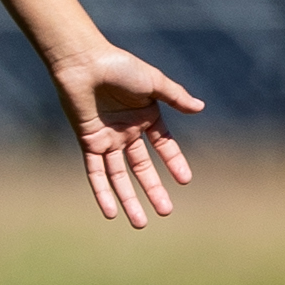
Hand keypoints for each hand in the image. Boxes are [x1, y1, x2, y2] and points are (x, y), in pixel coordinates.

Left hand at [53, 44, 203, 228]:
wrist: (84, 62)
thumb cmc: (119, 66)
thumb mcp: (153, 82)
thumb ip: (175, 97)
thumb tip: (200, 107)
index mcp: (146, 116)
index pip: (164, 146)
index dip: (174, 163)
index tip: (185, 181)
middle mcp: (127, 131)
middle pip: (142, 168)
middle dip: (153, 190)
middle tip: (166, 212)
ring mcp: (108, 138)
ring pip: (120, 176)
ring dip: (129, 199)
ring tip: (140, 223)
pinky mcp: (88, 142)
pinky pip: (95, 173)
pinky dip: (102, 192)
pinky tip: (110, 212)